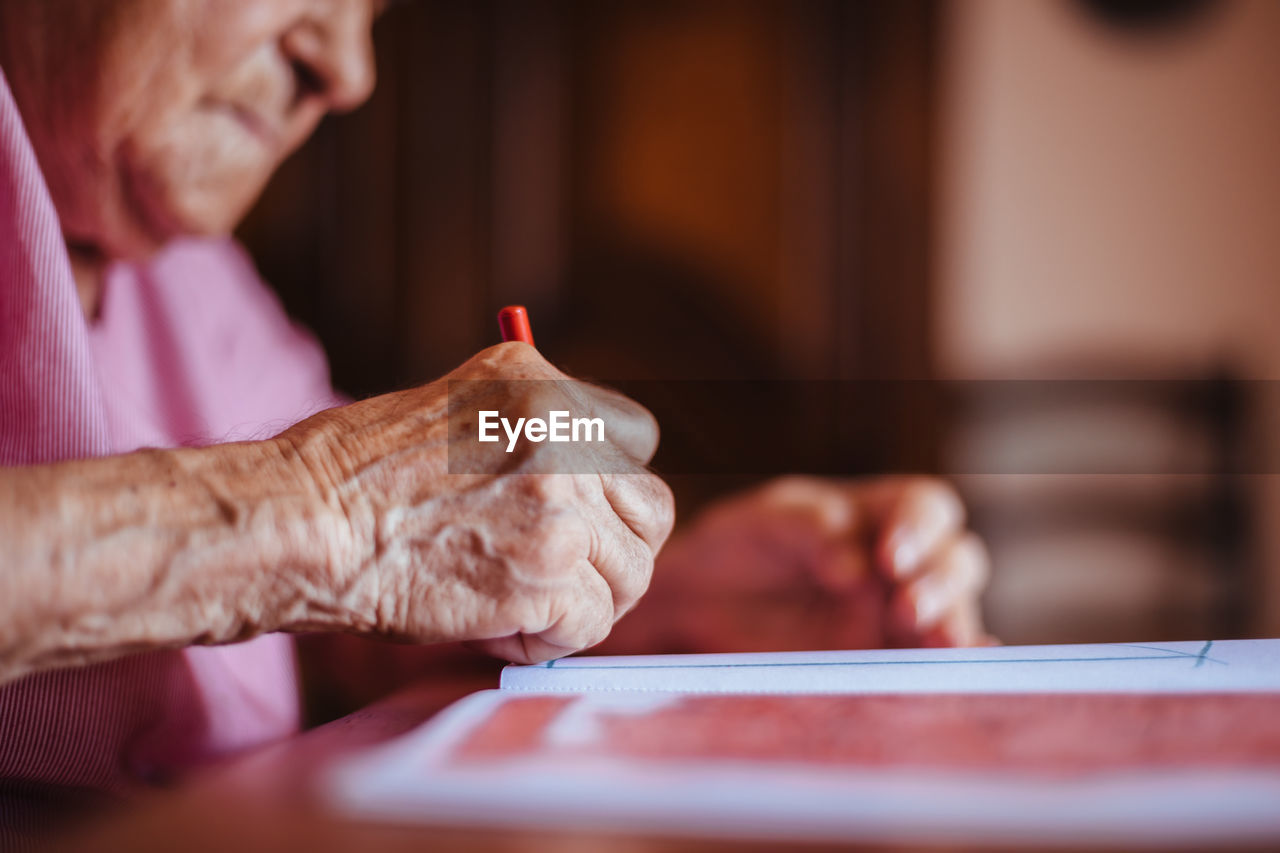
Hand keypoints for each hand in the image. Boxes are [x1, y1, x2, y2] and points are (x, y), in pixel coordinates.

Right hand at [279, 343, 675, 662]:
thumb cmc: (353, 481)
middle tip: (565, 582)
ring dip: (582, 604)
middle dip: (614, 556)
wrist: (302, 523)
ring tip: (519, 610)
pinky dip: (550, 643)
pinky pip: (591, 624)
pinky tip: (498, 631)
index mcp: (537, 382)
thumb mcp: (453, 415)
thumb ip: (527, 439)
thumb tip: (589, 496)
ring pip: (629, 575)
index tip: (581, 527)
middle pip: (650, 512)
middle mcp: (561, 431)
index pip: (633, 441)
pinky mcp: (547, 570)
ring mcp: (559, 500)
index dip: (610, 499)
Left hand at [607, 476, 990, 653]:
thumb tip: (858, 571)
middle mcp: (904, 564)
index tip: (888, 558)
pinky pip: (930, 666)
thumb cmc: (742, 544)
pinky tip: (962, 673)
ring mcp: (901, 616)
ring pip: (954, 614)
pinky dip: (956, 669)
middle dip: (941, 583)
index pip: (927, 508)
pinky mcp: (885, 662)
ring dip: (951, 625)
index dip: (921, 528)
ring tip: (936, 644)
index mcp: (881, 512)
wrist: (702, 602)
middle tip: (906, 608)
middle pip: (956, 561)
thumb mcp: (767, 522)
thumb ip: (812, 531)